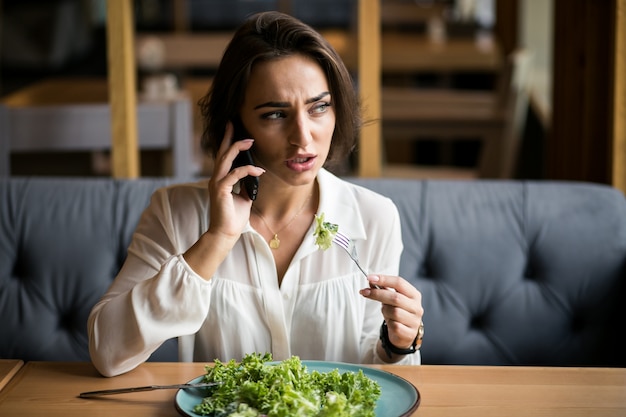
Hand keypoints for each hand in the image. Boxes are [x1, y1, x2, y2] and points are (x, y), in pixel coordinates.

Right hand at [207, 122, 264, 240]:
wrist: (226, 234)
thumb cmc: (233, 217)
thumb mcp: (244, 197)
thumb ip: (246, 185)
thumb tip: (255, 176)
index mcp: (221, 179)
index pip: (224, 157)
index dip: (228, 142)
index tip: (233, 129)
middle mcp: (216, 179)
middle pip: (221, 153)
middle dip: (228, 137)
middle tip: (233, 124)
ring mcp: (217, 183)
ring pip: (225, 160)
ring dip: (237, 148)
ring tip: (249, 141)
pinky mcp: (220, 190)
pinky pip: (234, 175)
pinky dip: (247, 170)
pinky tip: (258, 171)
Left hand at [360, 275, 423, 351]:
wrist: (404, 334)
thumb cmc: (398, 313)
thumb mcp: (391, 299)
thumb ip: (383, 289)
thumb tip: (371, 280)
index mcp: (414, 294)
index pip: (399, 282)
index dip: (384, 279)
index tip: (370, 278)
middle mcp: (416, 307)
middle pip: (395, 297)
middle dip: (377, 294)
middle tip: (364, 292)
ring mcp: (414, 321)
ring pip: (394, 312)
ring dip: (385, 311)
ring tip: (385, 312)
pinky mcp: (409, 333)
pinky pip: (394, 325)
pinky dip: (389, 323)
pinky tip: (390, 323)